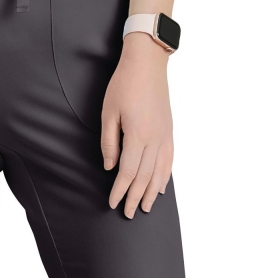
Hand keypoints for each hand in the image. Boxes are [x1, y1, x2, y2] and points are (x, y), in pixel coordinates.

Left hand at [100, 33, 173, 217]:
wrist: (148, 63)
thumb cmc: (124, 85)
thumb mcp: (108, 113)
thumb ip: (109, 143)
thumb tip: (109, 167)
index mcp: (137, 135)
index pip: (128, 172)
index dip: (120, 190)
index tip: (113, 203)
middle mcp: (154, 139)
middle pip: (144, 177)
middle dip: (134, 197)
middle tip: (128, 213)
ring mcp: (164, 136)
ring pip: (159, 172)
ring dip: (151, 193)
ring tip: (144, 208)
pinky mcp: (169, 131)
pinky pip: (169, 160)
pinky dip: (165, 176)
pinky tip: (160, 188)